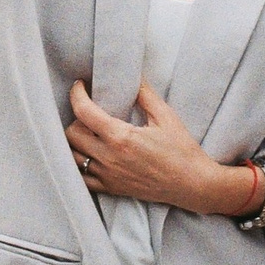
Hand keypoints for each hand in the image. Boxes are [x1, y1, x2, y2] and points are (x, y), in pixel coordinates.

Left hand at [66, 81, 247, 214]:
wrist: (193, 184)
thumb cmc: (182, 150)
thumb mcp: (166, 116)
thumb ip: (144, 94)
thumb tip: (132, 75)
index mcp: (121, 137)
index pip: (83, 112)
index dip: (77, 94)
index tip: (80, 85)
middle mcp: (109, 158)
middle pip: (71, 134)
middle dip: (76, 117)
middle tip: (89, 111)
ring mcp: (108, 176)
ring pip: (72, 157)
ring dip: (75, 141)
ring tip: (88, 132)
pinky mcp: (111, 189)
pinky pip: (81, 178)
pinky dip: (79, 164)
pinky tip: (89, 155)